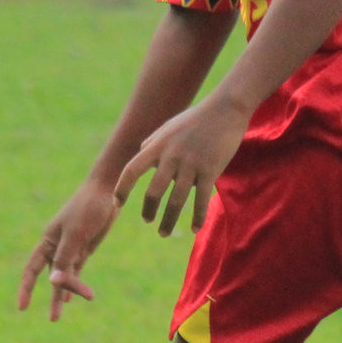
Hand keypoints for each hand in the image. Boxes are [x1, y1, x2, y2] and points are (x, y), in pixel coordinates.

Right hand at [18, 178, 121, 321]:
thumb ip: (64, 258)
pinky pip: (75, 270)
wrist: (108, 191)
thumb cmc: (88, 208)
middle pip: (52, 277)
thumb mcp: (75, 234)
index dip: (26, 288)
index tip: (22, 307)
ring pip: (64, 276)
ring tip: (56, 317)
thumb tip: (53, 283)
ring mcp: (71, 248)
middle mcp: (56, 246)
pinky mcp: (85, 248)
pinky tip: (71, 298)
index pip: (32, 269)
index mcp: (48, 240)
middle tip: (54, 320)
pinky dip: (74, 284)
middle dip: (51, 297)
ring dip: (63, 295)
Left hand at [116, 93, 251, 236]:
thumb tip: (140, 154)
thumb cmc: (195, 119)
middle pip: (154, 192)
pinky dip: (197, 217)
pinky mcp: (210, 170)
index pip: (132, 170)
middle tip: (148, 221)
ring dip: (168, 220)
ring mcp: (191, 164)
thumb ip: (152, 141)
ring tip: (163, 233)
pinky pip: (201, 199)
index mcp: (157, 146)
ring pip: (176, 201)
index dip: (122, 189)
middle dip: (148, 211)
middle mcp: (171, 156)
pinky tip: (194, 229)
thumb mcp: (168, 127)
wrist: (225, 109)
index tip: (117, 204)